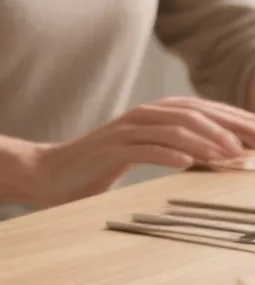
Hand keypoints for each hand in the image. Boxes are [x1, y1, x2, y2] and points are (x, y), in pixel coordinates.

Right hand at [26, 97, 254, 204]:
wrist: (48, 175)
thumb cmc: (97, 169)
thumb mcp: (144, 153)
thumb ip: (177, 148)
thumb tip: (225, 153)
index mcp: (153, 114)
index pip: (204, 110)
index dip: (236, 119)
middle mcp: (142, 116)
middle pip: (195, 114)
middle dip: (231, 127)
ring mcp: (124, 132)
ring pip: (174, 129)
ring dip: (206, 142)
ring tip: (231, 156)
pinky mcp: (109, 150)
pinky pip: (144, 149)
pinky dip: (168, 154)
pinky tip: (188, 163)